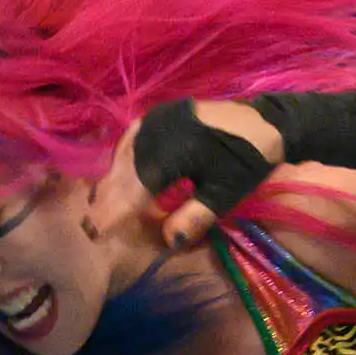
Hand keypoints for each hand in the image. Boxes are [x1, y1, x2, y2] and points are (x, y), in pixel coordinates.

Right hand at [111, 100, 281, 252]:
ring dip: (114, 180)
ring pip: (125, 155)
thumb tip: (168, 240)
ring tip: (102, 205)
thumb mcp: (224, 194)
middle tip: (90, 225)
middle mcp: (157, 131)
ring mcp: (156, 118)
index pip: (133, 188)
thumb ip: (195, 217)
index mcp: (171, 151)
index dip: (113, 212)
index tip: (94, 232)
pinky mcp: (160, 114)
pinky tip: (123, 176)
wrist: (265, 121)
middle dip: (107, 199)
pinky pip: (132, 141)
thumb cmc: (247, 160)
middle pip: (124, 171)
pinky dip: (125, 161)